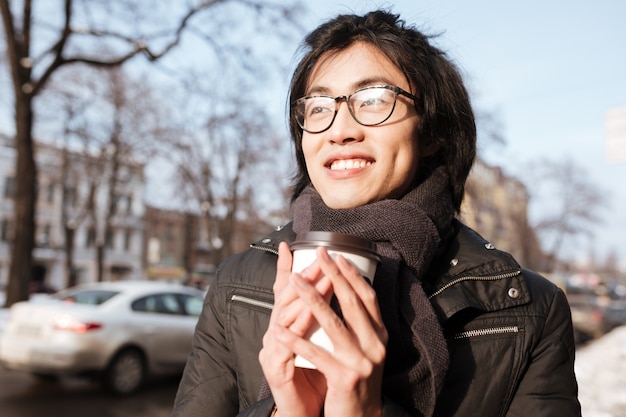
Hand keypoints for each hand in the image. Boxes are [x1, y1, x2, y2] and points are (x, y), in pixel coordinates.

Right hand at [259, 242, 328, 416]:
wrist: (303, 412)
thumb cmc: (314, 376)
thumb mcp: (318, 342)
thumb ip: (320, 318)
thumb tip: (333, 291)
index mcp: (284, 327)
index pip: (283, 293)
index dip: (286, 269)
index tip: (290, 246)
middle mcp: (274, 334)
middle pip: (286, 299)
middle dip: (305, 276)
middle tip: (320, 257)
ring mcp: (272, 350)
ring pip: (285, 316)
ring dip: (305, 294)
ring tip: (321, 277)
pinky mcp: (275, 368)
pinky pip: (287, 343)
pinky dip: (298, 326)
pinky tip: (309, 313)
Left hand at [277, 247, 387, 416]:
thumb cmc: (355, 379)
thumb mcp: (364, 349)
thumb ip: (359, 324)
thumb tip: (347, 289)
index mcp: (379, 335)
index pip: (367, 297)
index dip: (352, 275)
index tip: (337, 255)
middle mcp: (375, 345)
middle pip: (351, 303)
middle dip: (332, 275)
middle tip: (318, 254)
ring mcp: (361, 361)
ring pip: (333, 323)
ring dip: (311, 298)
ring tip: (294, 280)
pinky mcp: (345, 378)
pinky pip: (316, 353)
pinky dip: (295, 340)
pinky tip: (278, 329)